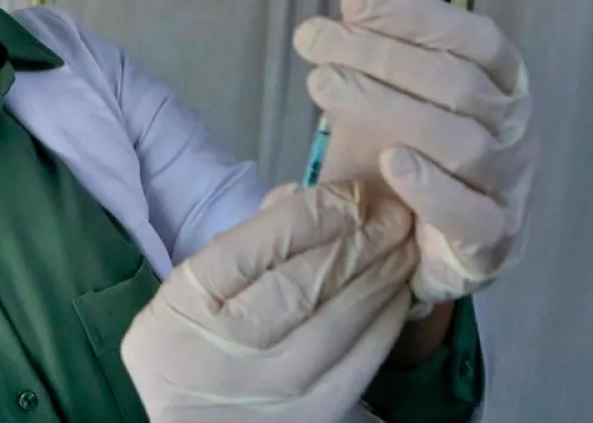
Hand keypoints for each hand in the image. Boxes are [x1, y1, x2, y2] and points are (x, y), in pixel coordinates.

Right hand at [121, 181, 417, 421]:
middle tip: (395, 212)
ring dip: (381, 275)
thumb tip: (299, 193)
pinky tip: (399, 293)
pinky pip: (361, 361)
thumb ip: (242, 242)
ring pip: (340, 319)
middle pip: (304, 280)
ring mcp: (274, 383)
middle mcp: (230, 344)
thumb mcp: (187, 289)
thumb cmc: (187, 344)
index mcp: (191, 301)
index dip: (315, 214)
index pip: (259, 246)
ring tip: (405, 244)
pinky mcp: (312, 413)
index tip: (352, 192)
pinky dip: (386, 322)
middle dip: (360, 239)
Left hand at [294, 0, 536, 303]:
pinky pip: (473, 215)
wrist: (414, 245)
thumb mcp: (383, 82)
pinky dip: (432, 186)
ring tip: (322, 85)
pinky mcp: (491, 242)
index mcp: (499, 83)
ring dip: (386, 106)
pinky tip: (390, 161)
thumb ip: (380, 20)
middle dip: (379, 54)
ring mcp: (507, 187)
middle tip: (311, 40)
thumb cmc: (403, 152)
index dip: (418, 13)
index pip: (474, 37)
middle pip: (457, 83)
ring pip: (461, 141)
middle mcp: (513, 129)